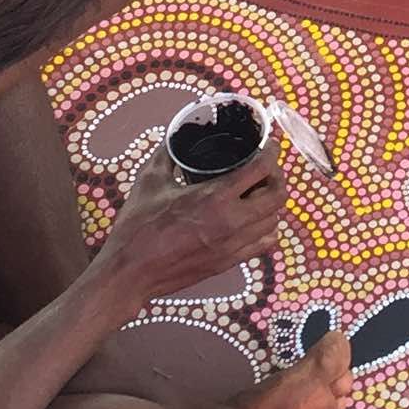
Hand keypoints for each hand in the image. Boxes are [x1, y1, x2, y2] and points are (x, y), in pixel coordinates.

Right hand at [95, 146, 286, 305]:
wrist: (130, 273)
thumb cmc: (137, 229)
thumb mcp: (150, 181)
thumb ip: (166, 154)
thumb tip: (176, 135)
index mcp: (214, 198)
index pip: (262, 169)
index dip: (272, 152)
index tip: (270, 144)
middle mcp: (232, 222)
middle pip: (278, 195)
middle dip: (277, 176)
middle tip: (265, 167)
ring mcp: (233, 245)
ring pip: (275, 220)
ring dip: (272, 202)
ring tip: (259, 191)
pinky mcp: (230, 262)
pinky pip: (264, 243)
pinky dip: (267, 228)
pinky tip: (254, 219)